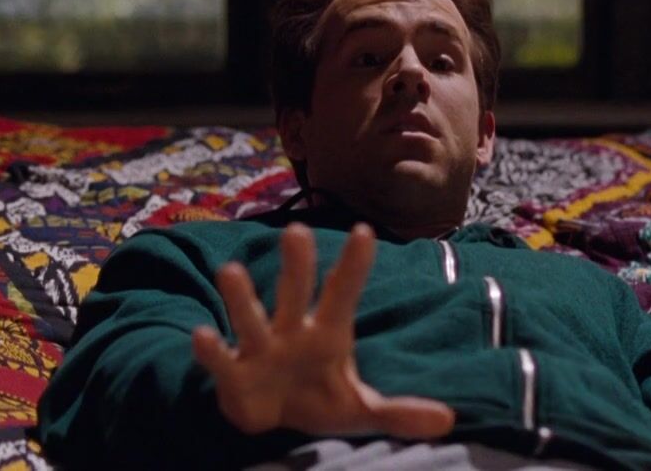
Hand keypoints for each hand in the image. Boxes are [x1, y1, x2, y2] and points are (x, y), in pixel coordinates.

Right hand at [191, 223, 454, 437]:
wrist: (275, 421)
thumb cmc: (318, 399)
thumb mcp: (362, 410)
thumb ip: (400, 412)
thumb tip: (448, 420)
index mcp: (327, 332)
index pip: (343, 292)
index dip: (353, 265)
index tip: (364, 231)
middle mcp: (291, 330)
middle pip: (294, 291)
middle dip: (296, 264)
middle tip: (297, 230)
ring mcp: (259, 349)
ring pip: (250, 316)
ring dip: (241, 297)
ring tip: (232, 271)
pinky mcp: (234, 374)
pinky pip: (220, 359)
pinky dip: (210, 350)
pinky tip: (203, 334)